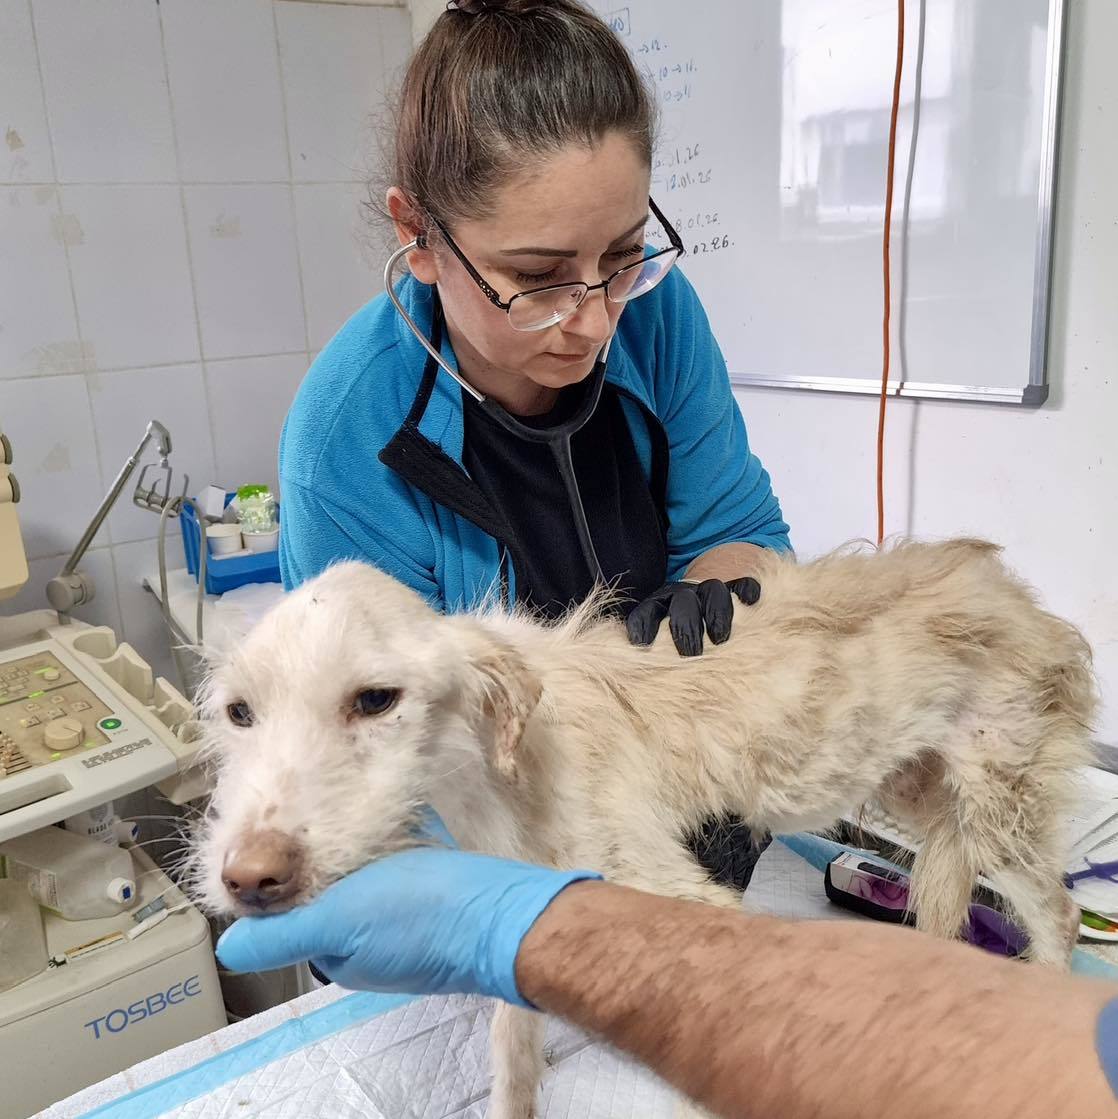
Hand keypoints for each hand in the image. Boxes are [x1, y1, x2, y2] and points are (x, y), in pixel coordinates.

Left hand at [215, 813, 600, 1007]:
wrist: (501, 913)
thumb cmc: (419, 917)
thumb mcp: (338, 924)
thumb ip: (282, 935)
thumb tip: (229, 949)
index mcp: (345, 954)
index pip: (300, 917)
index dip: (290, 883)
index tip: (284, 844)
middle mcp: (374, 939)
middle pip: (335, 891)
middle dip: (328, 857)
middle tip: (323, 813)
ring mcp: (410, 912)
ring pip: (372, 871)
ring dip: (366, 844)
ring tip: (358, 804)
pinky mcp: (441, 887)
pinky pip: (408, 857)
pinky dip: (400, 836)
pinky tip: (402, 812)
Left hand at [625, 577, 760, 655]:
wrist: (697, 604)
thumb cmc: (675, 638)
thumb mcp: (660, 646)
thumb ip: (654, 660)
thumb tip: (646, 690)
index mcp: (659, 606)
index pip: (647, 612)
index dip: (644, 626)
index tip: (644, 646)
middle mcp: (683, 596)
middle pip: (683, 603)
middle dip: (686, 628)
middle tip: (690, 654)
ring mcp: (708, 591)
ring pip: (713, 590)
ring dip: (716, 613)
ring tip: (719, 639)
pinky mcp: (734, 590)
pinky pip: (743, 584)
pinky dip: (747, 591)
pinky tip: (751, 603)